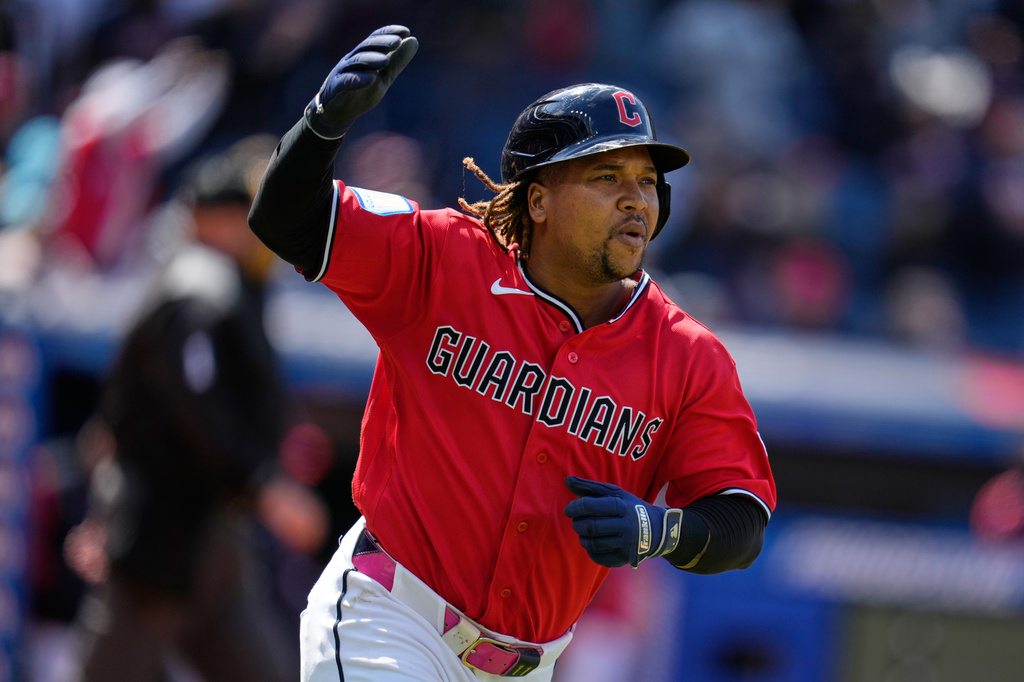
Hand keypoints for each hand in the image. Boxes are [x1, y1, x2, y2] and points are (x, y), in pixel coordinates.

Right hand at [304, 25, 418, 139]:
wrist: (338, 112)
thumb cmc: (361, 91)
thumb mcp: (383, 76)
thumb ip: (397, 61)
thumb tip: (414, 41)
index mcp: (364, 55)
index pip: (376, 39)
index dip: (389, 33)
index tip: (406, 31)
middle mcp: (352, 59)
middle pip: (366, 47)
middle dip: (382, 43)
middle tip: (397, 42)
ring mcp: (343, 72)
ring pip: (357, 61)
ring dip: (371, 59)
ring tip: (385, 60)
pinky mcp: (337, 87)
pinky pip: (347, 81)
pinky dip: (359, 79)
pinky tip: (371, 79)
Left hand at [564, 476, 682, 567]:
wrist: (658, 529)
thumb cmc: (629, 507)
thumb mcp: (614, 493)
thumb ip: (589, 487)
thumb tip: (566, 480)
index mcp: (621, 505)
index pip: (590, 506)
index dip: (574, 508)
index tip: (568, 510)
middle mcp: (627, 525)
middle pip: (591, 527)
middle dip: (577, 524)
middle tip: (576, 522)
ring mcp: (627, 543)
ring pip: (594, 544)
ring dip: (582, 538)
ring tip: (583, 533)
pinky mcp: (627, 558)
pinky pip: (600, 558)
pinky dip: (591, 551)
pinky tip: (592, 544)